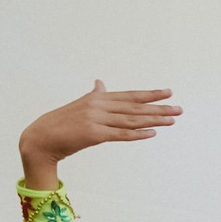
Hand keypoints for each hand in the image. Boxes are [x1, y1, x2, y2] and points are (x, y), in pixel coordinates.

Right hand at [19, 82, 179, 176]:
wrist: (41, 138)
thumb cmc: (61, 124)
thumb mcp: (79, 105)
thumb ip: (93, 95)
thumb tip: (100, 83)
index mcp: (96, 99)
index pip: (128, 96)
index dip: (149, 94)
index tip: (168, 92)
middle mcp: (97, 106)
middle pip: (134, 107)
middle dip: (159, 107)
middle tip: (179, 109)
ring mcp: (95, 119)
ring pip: (131, 120)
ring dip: (154, 120)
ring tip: (172, 120)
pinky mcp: (93, 134)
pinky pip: (120, 134)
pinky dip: (137, 134)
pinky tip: (153, 133)